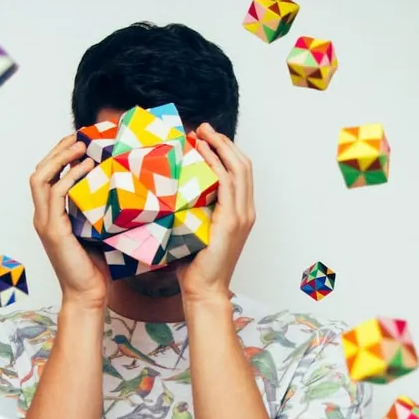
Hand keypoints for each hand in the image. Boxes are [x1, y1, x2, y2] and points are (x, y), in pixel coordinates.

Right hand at [30, 134, 106, 309]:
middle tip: (78, 136)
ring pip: (41, 178)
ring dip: (61, 158)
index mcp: (51, 216)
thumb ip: (97, 210)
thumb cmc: (96, 267)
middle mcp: (43, 217)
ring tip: (81, 146)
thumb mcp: (97, 230)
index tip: (78, 142)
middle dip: (57, 150)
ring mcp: (45, 223)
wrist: (88, 295)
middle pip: (39, 172)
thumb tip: (118, 187)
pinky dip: (69, 177)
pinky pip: (56, 194)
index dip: (59, 156)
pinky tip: (86, 168)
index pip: (46, 177)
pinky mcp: (54, 230)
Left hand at [182, 123, 255, 304]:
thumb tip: (172, 192)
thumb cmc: (196, 266)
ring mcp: (242, 216)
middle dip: (223, 142)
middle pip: (243, 164)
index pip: (240, 172)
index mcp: (241, 213)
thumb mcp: (195, 230)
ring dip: (220, 147)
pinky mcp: (231, 221)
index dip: (225, 150)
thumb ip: (193, 210)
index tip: (205, 138)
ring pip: (238, 169)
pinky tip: (202, 153)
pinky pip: (227, 183)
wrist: (205, 290)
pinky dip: (216, 164)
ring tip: (202, 134)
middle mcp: (246, 211)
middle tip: (203, 128)